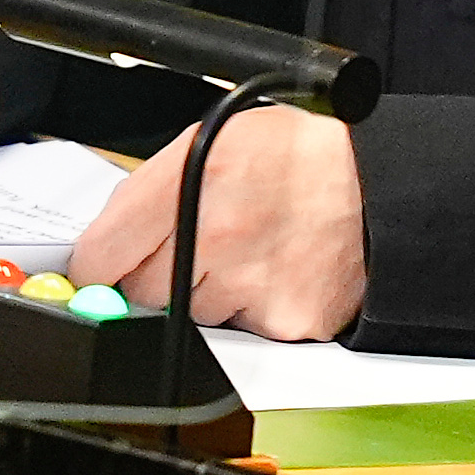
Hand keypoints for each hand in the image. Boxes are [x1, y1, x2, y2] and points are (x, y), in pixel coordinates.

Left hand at [68, 106, 365, 338]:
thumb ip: (150, 190)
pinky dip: (249, 311)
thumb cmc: (297, 157)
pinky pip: (239, 335)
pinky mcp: (284, 322)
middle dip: (152, 277)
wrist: (380, 184)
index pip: (104, 252)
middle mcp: (221, 234)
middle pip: (139, 294)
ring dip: (205, 294)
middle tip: (190, 248)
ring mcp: (254, 284)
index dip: (95, 263)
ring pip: (188, 319)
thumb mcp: (213, 139)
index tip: (98, 268)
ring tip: (245, 250)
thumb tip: (101, 241)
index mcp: (195, 178)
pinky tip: (272, 272)